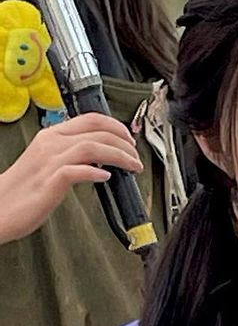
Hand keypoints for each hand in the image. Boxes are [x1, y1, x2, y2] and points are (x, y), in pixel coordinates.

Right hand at [0, 113, 143, 244]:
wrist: (0, 206)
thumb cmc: (25, 188)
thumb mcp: (49, 162)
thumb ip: (71, 155)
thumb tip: (99, 158)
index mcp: (51, 135)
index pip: (90, 119)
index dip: (116, 126)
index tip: (129, 140)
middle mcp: (51, 143)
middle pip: (96, 131)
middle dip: (124, 142)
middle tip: (137, 157)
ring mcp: (50, 161)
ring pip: (92, 146)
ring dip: (119, 155)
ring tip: (133, 166)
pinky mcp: (50, 182)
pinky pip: (77, 170)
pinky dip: (95, 172)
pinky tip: (106, 177)